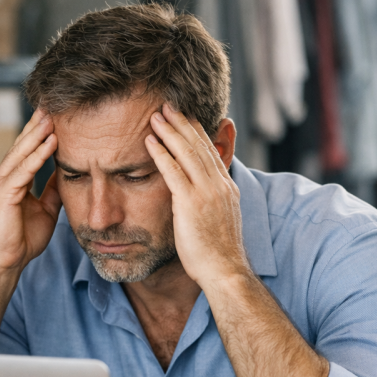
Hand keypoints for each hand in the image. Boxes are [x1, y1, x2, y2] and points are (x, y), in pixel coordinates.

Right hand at [0, 109, 61, 274]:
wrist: (4, 263)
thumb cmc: (21, 241)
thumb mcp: (45, 210)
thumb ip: (52, 190)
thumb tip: (66, 174)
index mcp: (11, 180)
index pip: (26, 149)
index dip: (40, 132)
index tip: (55, 114)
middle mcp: (2, 176)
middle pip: (22, 144)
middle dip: (38, 123)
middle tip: (52, 102)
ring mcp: (1, 184)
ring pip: (22, 152)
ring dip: (38, 133)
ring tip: (53, 115)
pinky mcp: (4, 194)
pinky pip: (24, 170)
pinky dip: (38, 155)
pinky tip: (51, 142)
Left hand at [145, 104, 250, 287]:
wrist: (225, 271)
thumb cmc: (218, 255)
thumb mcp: (219, 223)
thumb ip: (210, 205)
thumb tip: (199, 201)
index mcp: (227, 189)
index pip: (211, 152)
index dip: (197, 133)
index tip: (185, 118)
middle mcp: (219, 185)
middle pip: (199, 145)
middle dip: (183, 123)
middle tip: (168, 105)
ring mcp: (207, 193)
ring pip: (187, 152)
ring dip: (170, 131)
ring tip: (156, 115)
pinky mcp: (191, 203)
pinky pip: (173, 171)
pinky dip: (161, 153)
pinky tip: (150, 141)